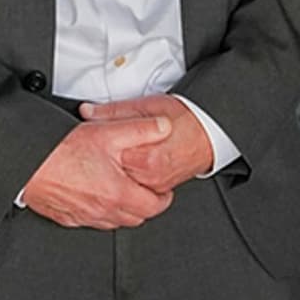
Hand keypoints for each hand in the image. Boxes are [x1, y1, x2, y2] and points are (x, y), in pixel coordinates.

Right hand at [20, 119, 178, 227]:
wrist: (25, 162)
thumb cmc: (59, 150)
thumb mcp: (107, 132)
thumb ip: (141, 129)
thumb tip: (163, 128)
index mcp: (117, 193)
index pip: (154, 206)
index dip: (163, 197)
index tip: (162, 188)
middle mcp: (101, 211)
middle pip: (136, 218)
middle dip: (144, 204)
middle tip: (144, 188)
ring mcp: (83, 217)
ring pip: (113, 222)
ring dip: (122, 210)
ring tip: (121, 190)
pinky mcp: (66, 217)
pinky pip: (90, 221)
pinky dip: (99, 212)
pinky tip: (95, 195)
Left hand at [78, 93, 212, 188]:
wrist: (211, 132)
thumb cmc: (186, 118)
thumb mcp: (147, 106)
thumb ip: (115, 112)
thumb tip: (88, 112)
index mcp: (146, 159)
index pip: (108, 161)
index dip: (97, 152)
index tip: (91, 146)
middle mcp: (151, 178)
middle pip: (113, 179)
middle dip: (104, 167)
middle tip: (98, 155)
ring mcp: (157, 187)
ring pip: (124, 189)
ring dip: (115, 177)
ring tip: (114, 161)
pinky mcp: (161, 190)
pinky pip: (137, 193)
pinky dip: (129, 184)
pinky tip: (127, 169)